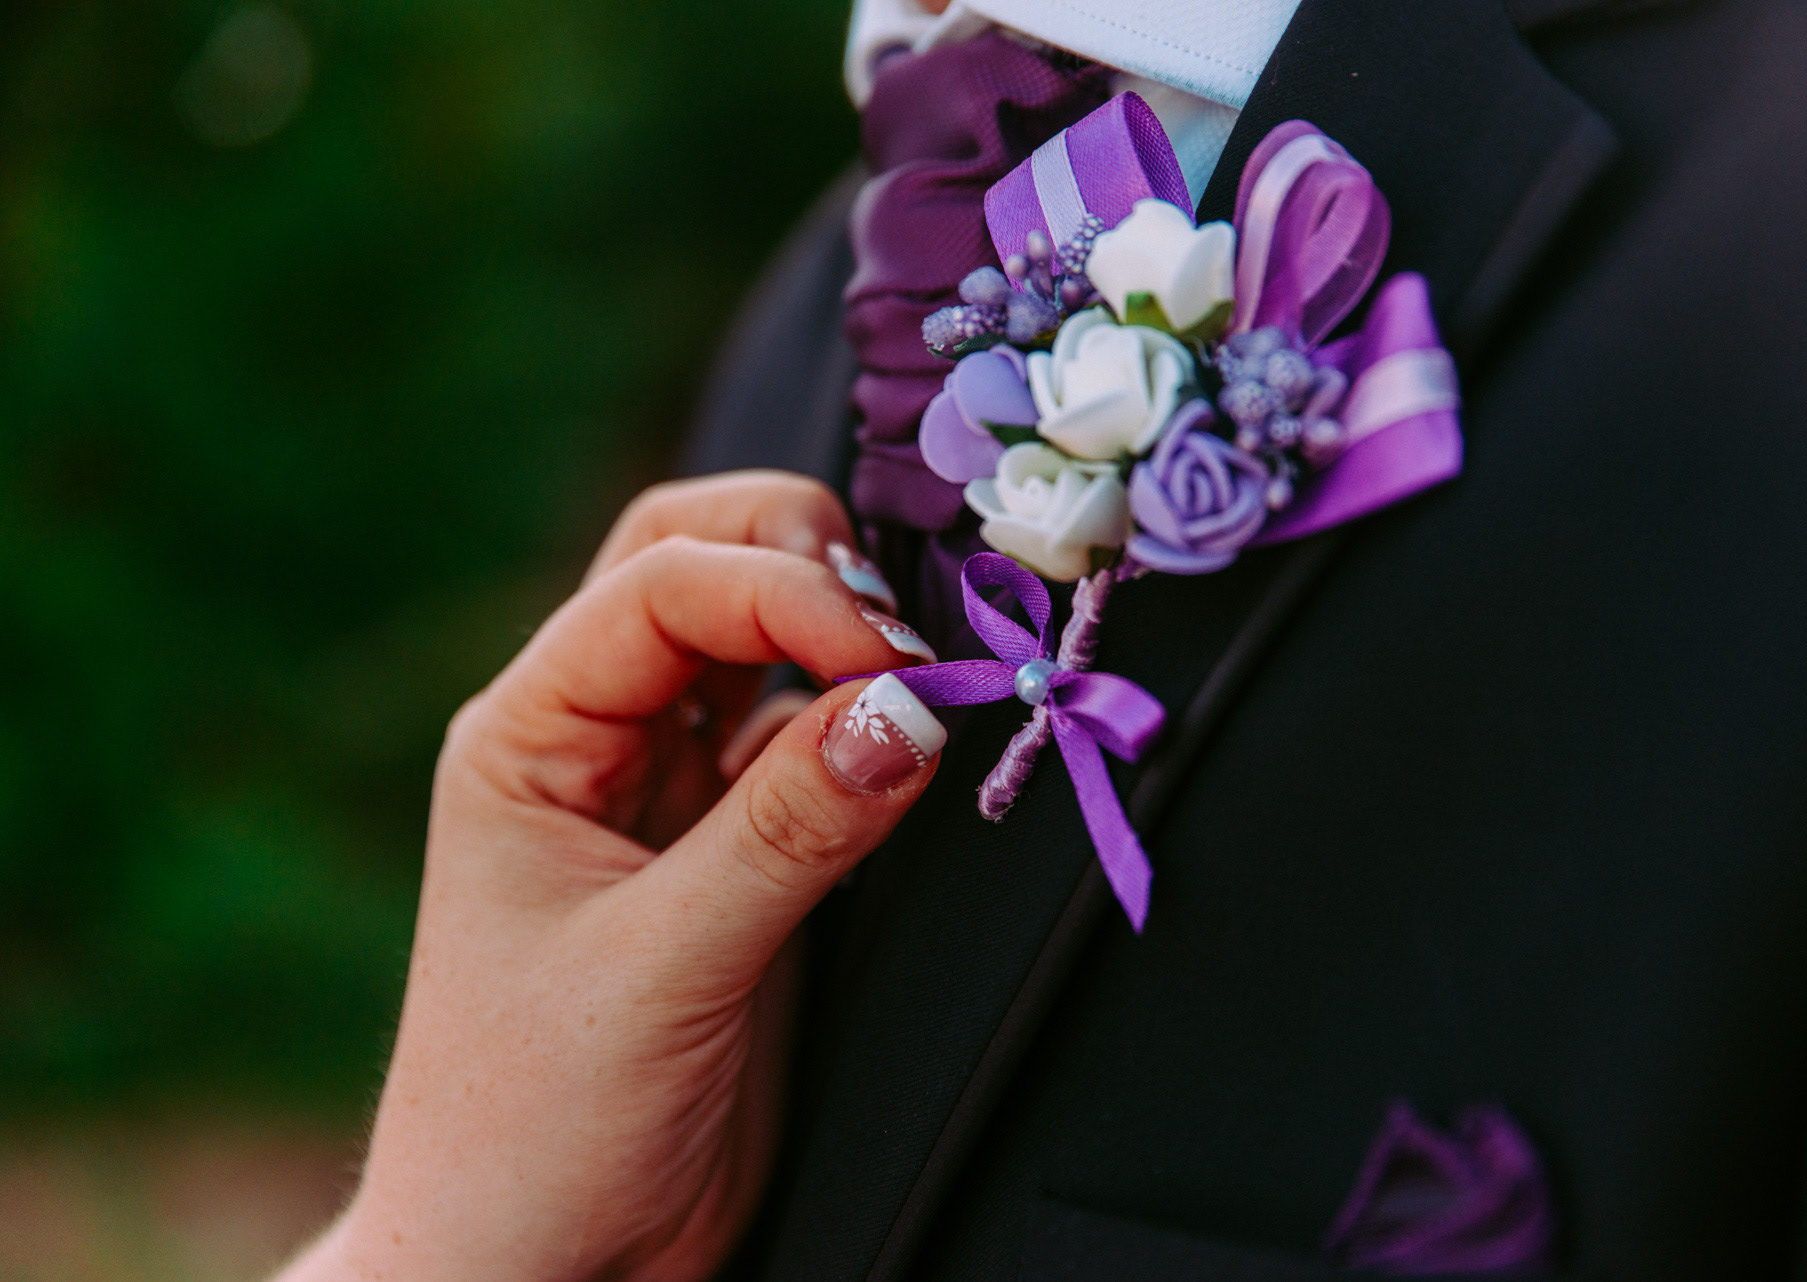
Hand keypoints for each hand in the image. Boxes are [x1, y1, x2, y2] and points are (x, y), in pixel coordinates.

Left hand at [278, 472, 943, 1281]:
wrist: (541, 1264)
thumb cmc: (537, 1126)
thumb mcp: (665, 968)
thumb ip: (793, 830)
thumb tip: (915, 704)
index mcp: (529, 736)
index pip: (661, 586)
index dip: (787, 596)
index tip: (892, 663)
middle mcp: (593, 739)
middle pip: (694, 562)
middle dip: (800, 562)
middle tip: (896, 628)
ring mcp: (665, 791)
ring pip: (754, 640)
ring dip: (838, 634)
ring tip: (919, 677)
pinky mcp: (733, 848)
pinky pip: (802, 741)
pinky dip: (861, 723)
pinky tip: (905, 745)